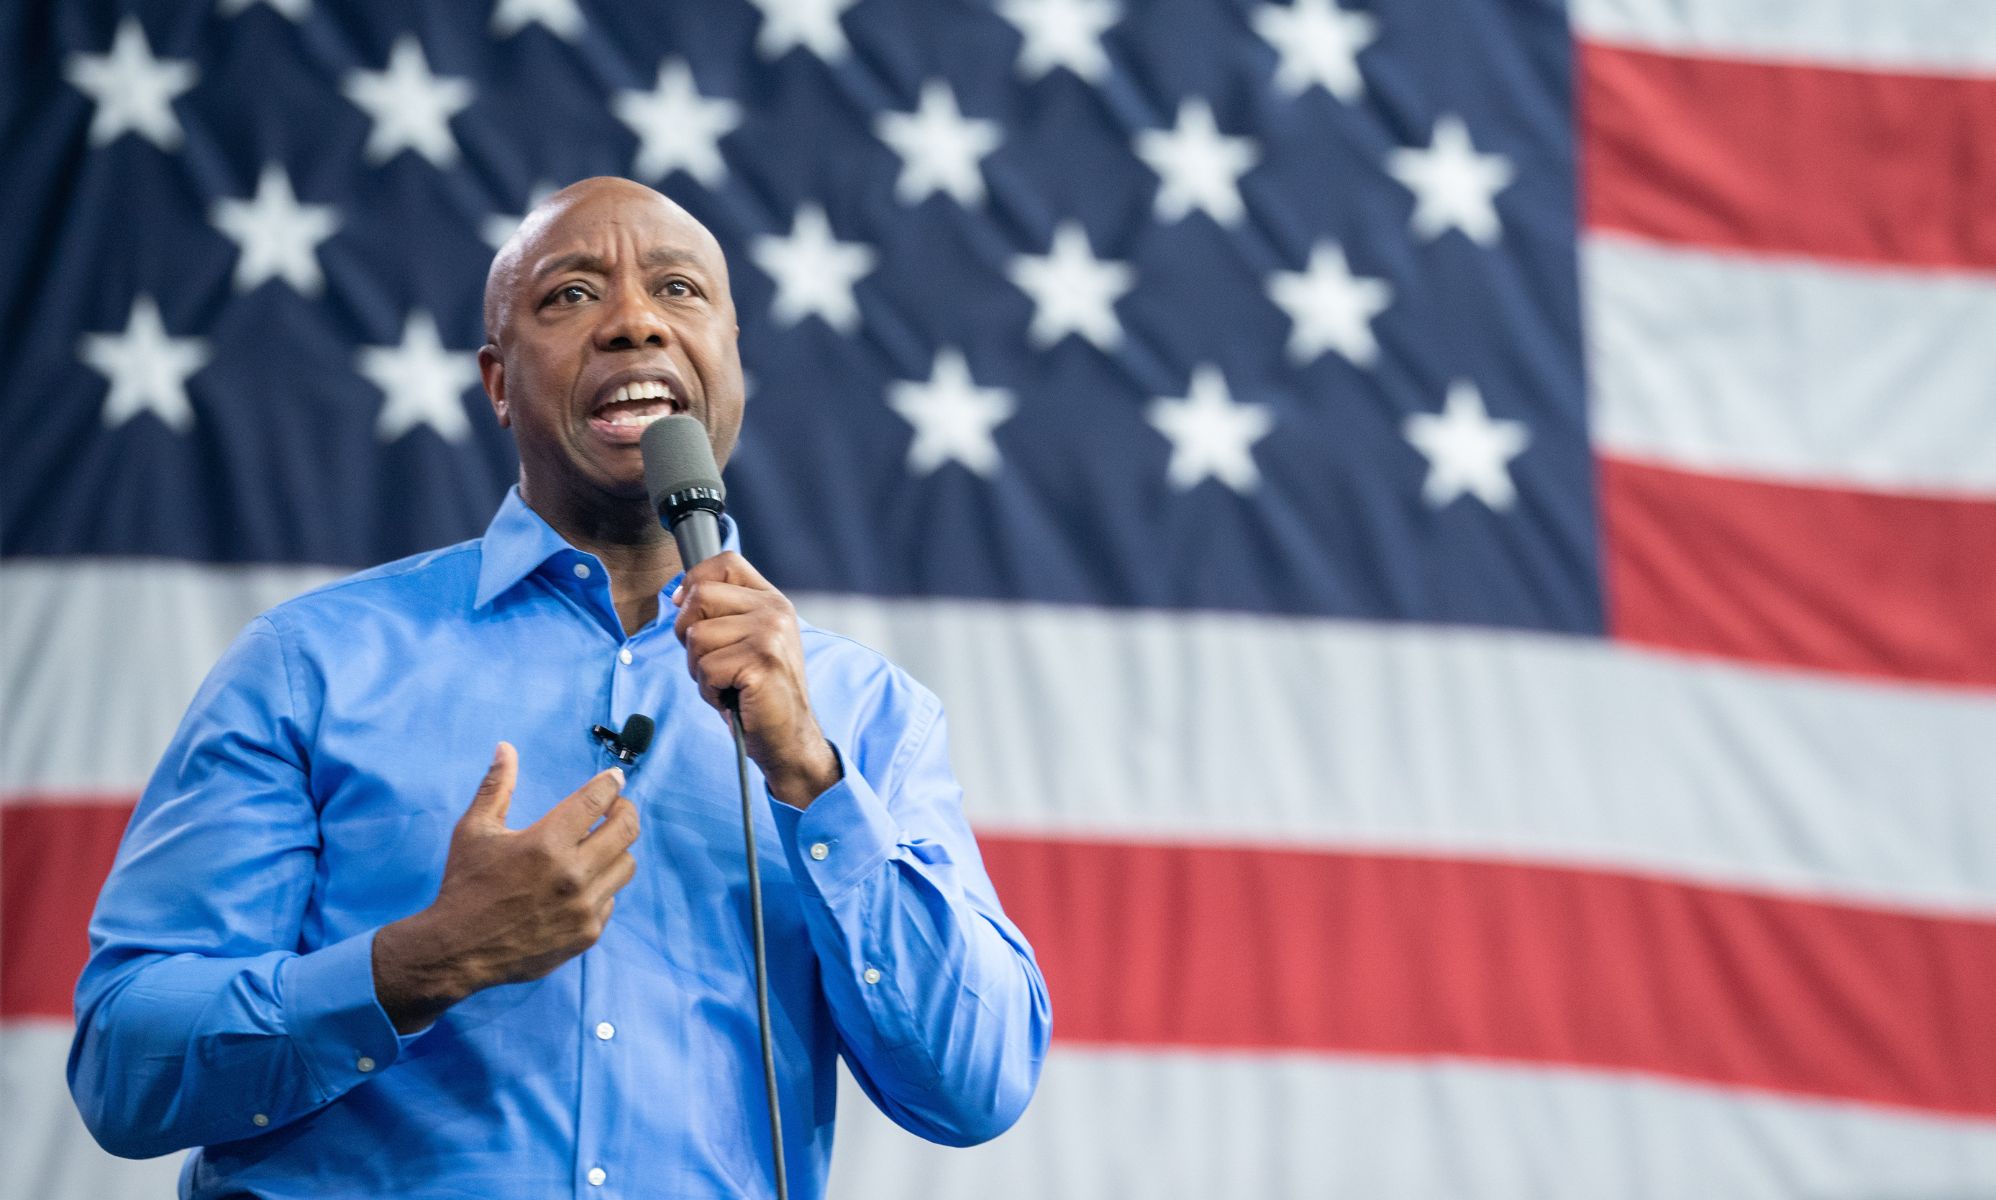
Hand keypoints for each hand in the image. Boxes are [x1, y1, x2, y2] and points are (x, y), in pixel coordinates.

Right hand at [372, 743, 638, 1032]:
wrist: (457, 950)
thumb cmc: (465, 885)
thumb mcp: (474, 831)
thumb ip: (496, 787)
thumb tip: (506, 747)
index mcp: (546, 842)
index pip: (597, 799)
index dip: (610, 784)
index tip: (614, 779)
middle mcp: (573, 874)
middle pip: (626, 830)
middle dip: (624, 811)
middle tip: (615, 809)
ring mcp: (584, 907)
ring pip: (625, 866)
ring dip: (615, 851)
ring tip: (596, 848)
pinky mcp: (588, 933)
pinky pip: (611, 899)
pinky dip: (601, 887)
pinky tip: (579, 886)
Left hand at [672, 552, 840, 806]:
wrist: (790, 738)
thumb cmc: (758, 693)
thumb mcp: (747, 641)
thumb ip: (721, 613)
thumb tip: (677, 594)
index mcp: (772, 600)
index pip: (724, 563)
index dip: (695, 582)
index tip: (692, 614)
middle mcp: (775, 611)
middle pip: (699, 597)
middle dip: (689, 635)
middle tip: (714, 663)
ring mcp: (770, 635)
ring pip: (696, 637)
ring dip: (700, 670)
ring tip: (727, 683)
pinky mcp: (761, 663)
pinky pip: (705, 669)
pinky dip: (709, 691)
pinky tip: (732, 698)